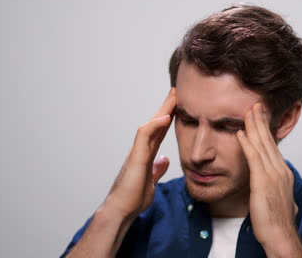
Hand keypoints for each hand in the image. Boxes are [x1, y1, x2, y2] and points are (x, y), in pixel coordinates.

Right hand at [104, 88, 176, 217]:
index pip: (159, 132)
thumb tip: (164, 159)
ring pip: (150, 124)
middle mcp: (141, 149)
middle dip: (166, 107)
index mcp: (147, 154)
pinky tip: (165, 117)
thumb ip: (157, 169)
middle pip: (156, 123)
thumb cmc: (134, 197)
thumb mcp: (151, 181)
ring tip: (174, 97)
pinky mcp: (135, 156)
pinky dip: (154, 125)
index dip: (168, 118)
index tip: (179, 106)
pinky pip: (144, 135)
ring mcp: (137, 151)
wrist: (122, 210)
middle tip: (177, 92)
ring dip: (162, 109)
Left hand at [236, 103, 301, 256]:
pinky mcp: (263, 181)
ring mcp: (273, 174)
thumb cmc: (276, 221)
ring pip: (262, 145)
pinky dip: (247, 144)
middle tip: (255, 105)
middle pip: (268, 141)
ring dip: (254, 126)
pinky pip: (253, 158)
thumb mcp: (278, 199)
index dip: (265, 130)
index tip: (260, 117)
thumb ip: (275, 188)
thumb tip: (274, 186)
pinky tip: (240, 133)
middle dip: (261, 121)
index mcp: (283, 173)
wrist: (280, 235)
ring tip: (247, 111)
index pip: (272, 146)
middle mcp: (280, 170)